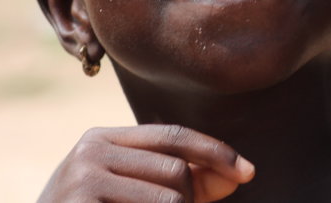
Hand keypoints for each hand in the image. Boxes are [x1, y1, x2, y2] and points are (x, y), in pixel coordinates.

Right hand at [38, 125, 254, 202]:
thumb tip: (236, 174)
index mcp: (103, 138)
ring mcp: (83, 177)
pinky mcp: (82, 202)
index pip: (172, 135)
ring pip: (169, 199)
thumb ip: (176, 182)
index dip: (214, 151)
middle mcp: (91, 148)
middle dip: (191, 202)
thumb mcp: (129, 195)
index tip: (249, 171)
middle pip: (175, 170)